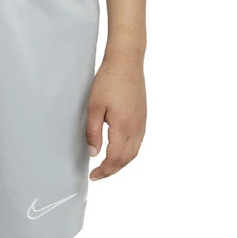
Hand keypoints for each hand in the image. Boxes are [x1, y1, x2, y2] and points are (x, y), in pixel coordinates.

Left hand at [86, 55, 146, 179]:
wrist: (127, 62)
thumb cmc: (109, 81)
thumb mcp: (94, 107)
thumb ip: (93, 133)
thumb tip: (94, 153)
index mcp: (123, 127)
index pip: (115, 159)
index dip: (104, 171)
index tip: (94, 175)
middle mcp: (136, 128)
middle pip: (126, 159)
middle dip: (112, 170)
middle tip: (98, 175)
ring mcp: (142, 123)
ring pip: (134, 152)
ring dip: (121, 163)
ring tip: (107, 167)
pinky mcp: (143, 117)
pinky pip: (138, 143)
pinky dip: (128, 153)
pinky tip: (119, 151)